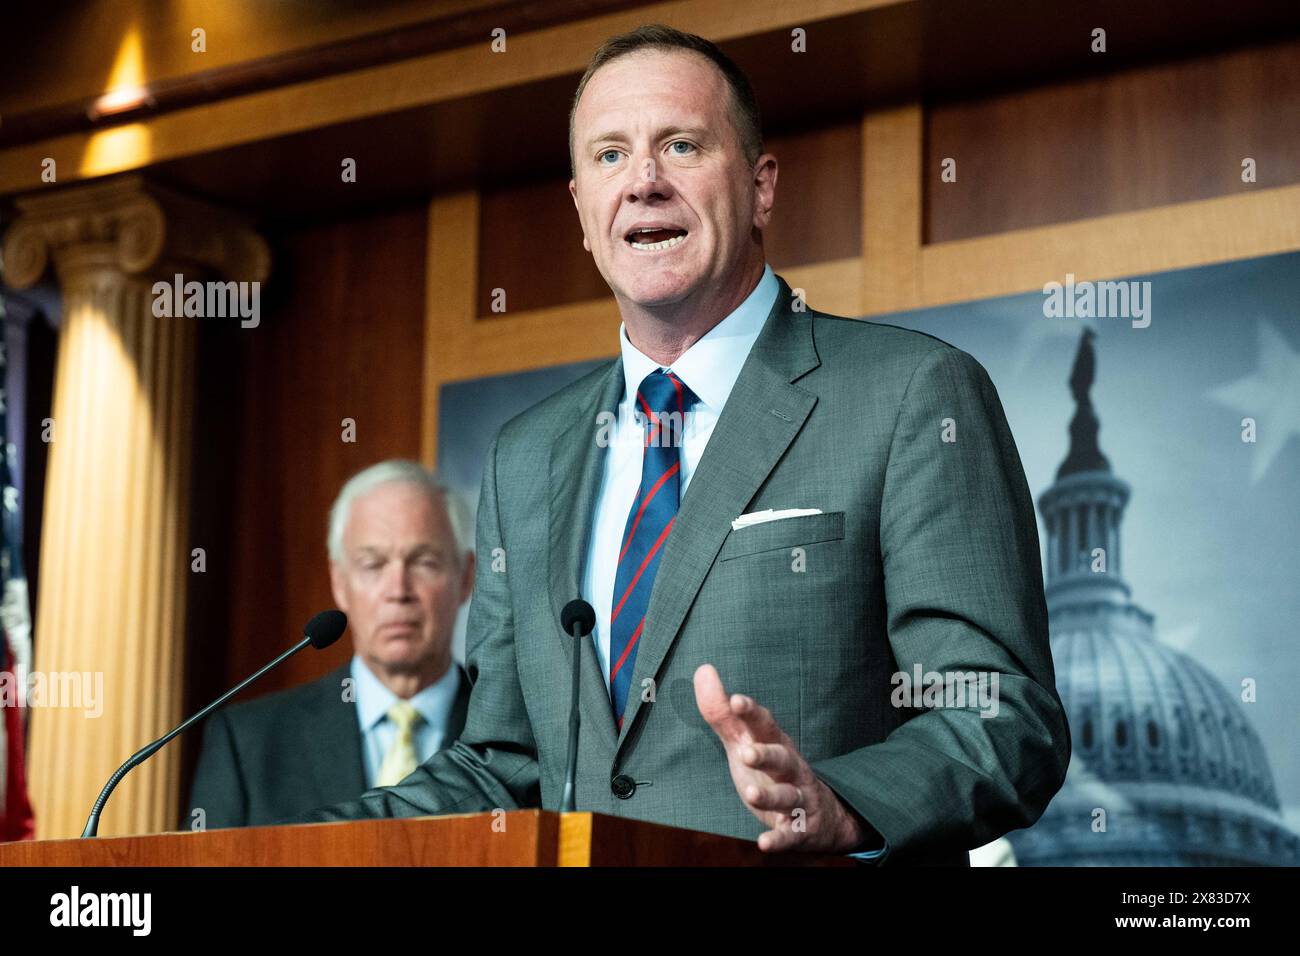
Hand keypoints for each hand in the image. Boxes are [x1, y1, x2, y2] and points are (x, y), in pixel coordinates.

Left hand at [694, 663, 867, 852]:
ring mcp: (798, 799)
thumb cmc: (772, 771)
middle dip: (766, 754)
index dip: (750, 713)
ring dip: (770, 796)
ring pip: (787, 796)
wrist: (821, 816)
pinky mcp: (800, 829)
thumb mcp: (745, 742)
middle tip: (745, 752)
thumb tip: (703, 670)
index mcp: (775, 744)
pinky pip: (791, 835)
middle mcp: (790, 769)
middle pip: (782, 758)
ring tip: (750, 793)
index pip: (764, 725)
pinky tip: (763, 843)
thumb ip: (722, 713)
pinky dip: (779, 839)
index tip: (735, 700)